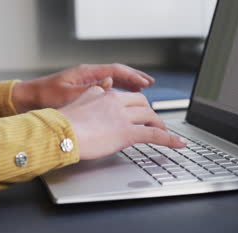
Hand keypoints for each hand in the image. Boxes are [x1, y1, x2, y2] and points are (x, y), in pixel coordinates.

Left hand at [12, 63, 154, 112]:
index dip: (133, 77)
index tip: (146, 83)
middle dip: (135, 77)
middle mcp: (89, 74)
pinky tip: (125, 96)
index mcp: (87, 73)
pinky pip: (108, 86)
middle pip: (118, 73)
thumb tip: (111, 83)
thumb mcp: (69, 96)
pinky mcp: (86, 88)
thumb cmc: (46, 98)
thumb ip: (91, 90)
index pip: (116, 71)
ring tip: (143, 89)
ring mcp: (88, 80)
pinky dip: (119, 89)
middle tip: (150, 84)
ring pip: (114, 79)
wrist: (29, 98)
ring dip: (129, 83)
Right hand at [58, 86, 186, 159]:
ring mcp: (124, 118)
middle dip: (150, 114)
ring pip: (150, 117)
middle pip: (143, 105)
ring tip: (165, 134)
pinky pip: (155, 135)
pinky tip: (179, 143)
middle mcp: (118, 103)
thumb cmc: (62, 123)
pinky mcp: (127, 133)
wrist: (58, 134)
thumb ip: (94, 94)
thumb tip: (103, 85)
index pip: (130, 97)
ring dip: (160, 125)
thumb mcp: (78, 101)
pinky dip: (170, 139)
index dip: (140, 105)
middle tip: (154, 123)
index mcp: (106, 95)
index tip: (143, 111)